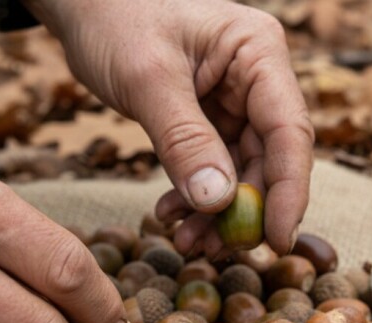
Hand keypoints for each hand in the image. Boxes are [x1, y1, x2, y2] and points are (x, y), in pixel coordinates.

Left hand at [25, 0, 313, 257]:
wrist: (81, 2)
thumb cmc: (114, 17)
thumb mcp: (148, 79)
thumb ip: (185, 140)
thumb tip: (219, 202)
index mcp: (257, 53)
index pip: (289, 131)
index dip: (289, 191)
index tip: (276, 240)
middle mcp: (255, 78)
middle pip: (270, 157)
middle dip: (244, 209)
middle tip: (216, 249)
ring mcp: (233, 99)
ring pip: (240, 169)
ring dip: (216, 211)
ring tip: (184, 238)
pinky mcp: (208, 117)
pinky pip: (212, 166)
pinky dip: (195, 195)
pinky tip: (171, 212)